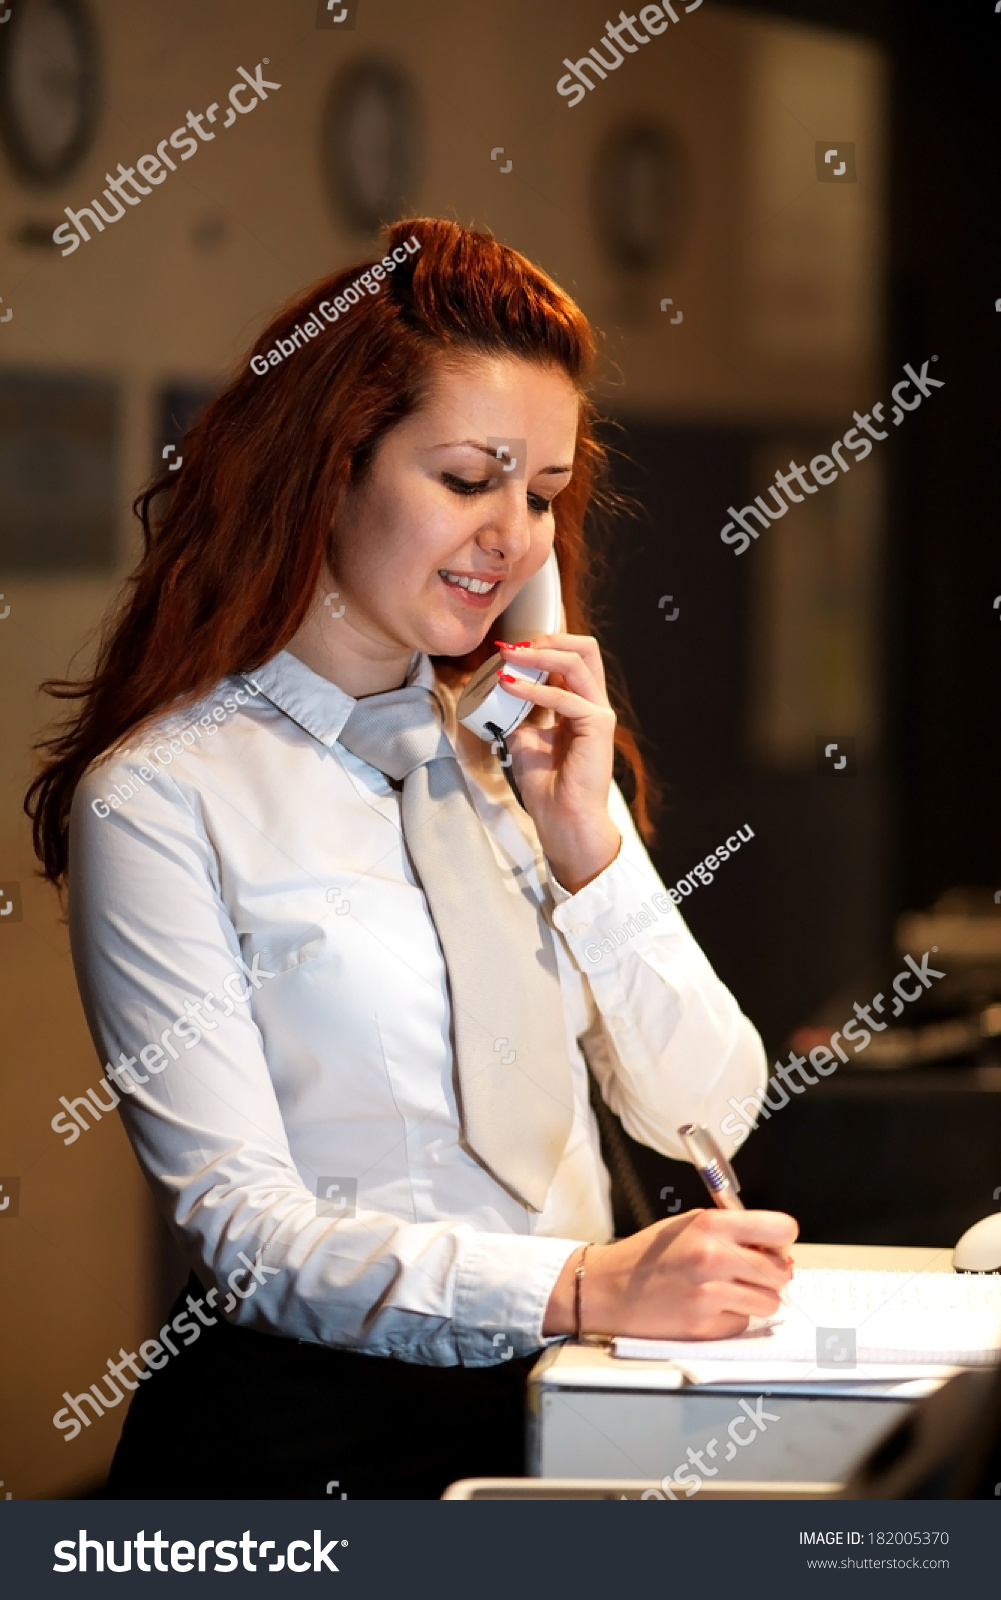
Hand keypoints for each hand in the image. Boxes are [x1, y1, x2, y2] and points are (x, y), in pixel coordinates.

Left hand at [496, 634, 620, 892]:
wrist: (562, 818)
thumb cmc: (548, 786)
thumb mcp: (524, 738)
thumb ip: (519, 711)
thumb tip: (496, 689)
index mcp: (579, 704)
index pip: (569, 657)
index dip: (540, 646)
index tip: (506, 650)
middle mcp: (592, 703)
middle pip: (584, 648)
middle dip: (547, 638)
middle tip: (514, 646)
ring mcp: (598, 712)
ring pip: (577, 661)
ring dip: (539, 653)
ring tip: (508, 656)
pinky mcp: (597, 725)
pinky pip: (565, 696)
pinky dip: (534, 688)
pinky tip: (510, 686)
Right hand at [541, 1209, 798, 1340]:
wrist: (608, 1288)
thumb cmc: (648, 1256)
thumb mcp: (687, 1226)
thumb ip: (731, 1232)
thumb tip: (778, 1252)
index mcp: (712, 1224)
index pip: (781, 1229)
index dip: (782, 1241)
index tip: (773, 1248)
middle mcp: (714, 1256)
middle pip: (780, 1272)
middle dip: (771, 1275)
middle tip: (749, 1274)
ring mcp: (710, 1293)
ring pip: (769, 1302)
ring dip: (754, 1300)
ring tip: (726, 1292)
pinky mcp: (704, 1325)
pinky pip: (743, 1324)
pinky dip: (732, 1318)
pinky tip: (708, 1308)